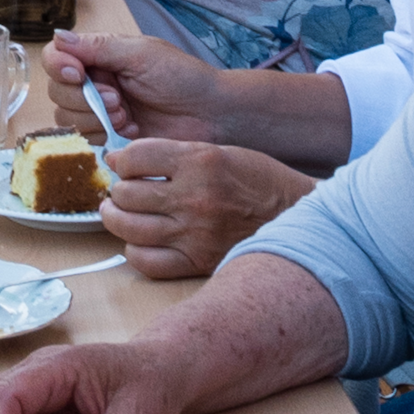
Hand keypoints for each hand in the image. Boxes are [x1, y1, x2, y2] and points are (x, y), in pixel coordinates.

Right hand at [41, 28, 233, 146]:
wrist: (211, 115)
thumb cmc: (183, 78)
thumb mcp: (141, 54)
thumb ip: (99, 47)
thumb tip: (58, 36)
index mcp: (100, 57)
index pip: (56, 57)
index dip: (59, 67)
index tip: (78, 75)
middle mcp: (94, 83)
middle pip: (57, 91)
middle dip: (83, 98)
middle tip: (118, 99)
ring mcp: (100, 112)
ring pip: (67, 118)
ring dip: (94, 118)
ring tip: (126, 116)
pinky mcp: (109, 138)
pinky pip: (85, 140)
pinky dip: (104, 135)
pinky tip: (130, 131)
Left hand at [94, 137, 313, 279]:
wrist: (296, 218)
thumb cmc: (258, 181)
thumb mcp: (219, 152)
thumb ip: (171, 154)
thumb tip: (119, 161)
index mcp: (200, 161)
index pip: (135, 158)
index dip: (121, 160)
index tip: (123, 165)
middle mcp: (194, 197)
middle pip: (126, 194)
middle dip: (117, 191)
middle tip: (123, 191)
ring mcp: (194, 233)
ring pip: (128, 228)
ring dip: (117, 219)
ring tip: (121, 213)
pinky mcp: (197, 261)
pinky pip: (146, 261)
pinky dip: (134, 251)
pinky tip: (139, 241)